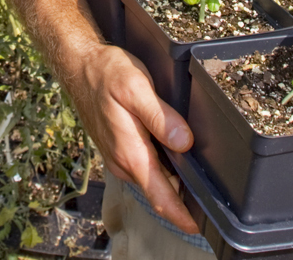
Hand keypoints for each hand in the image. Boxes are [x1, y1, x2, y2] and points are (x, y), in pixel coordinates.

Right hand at [64, 43, 197, 233]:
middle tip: (213, 194)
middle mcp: (124, 163)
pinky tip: (174, 153)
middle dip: (185, 198)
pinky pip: (145, 168)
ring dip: (173, 181)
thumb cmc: (106, 74)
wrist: (79, 66)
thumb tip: (185, 143)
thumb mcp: (137, 87)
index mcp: (131, 153)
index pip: (161, 198)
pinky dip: (162, 168)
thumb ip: (162, 118)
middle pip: (161, 192)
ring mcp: (120, 158)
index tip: (201, 227)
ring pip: (153, 179)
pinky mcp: (118, 150)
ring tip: (198, 172)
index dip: (182, 217)